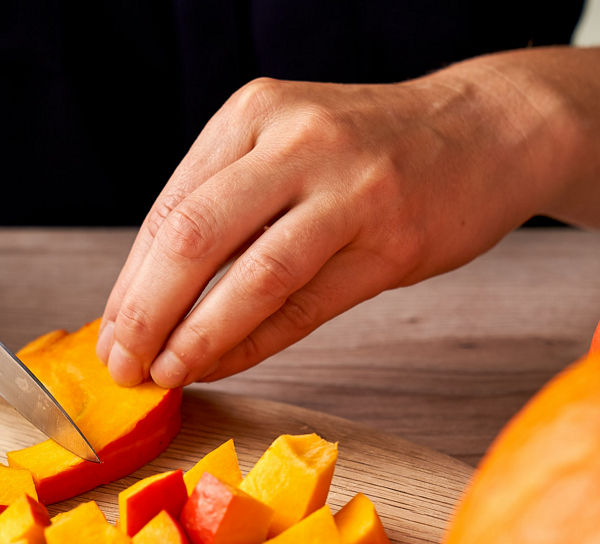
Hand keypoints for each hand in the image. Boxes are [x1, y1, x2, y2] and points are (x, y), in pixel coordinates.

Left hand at [97, 72, 563, 386]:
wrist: (489, 129)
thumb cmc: (372, 150)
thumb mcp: (286, 144)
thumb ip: (224, 204)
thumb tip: (150, 296)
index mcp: (254, 112)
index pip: (169, 209)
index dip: (130, 282)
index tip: (110, 332)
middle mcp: (296, 141)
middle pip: (193, 237)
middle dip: (145, 313)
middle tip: (122, 365)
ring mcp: (350, 189)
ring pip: (250, 276)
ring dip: (196, 337)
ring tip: (163, 375)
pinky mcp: (393, 240)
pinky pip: (305, 306)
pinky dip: (254, 343)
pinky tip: (220, 366)